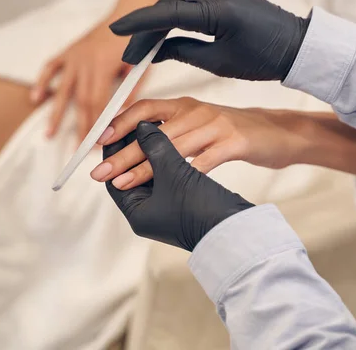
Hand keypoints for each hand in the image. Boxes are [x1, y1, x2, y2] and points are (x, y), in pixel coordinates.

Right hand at [32, 23, 132, 141]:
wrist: (129, 13)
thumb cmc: (138, 41)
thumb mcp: (140, 65)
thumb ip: (132, 89)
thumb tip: (122, 115)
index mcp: (104, 65)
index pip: (98, 101)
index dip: (96, 123)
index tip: (96, 142)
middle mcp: (85, 61)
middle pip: (80, 101)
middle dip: (79, 127)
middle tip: (78, 149)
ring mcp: (74, 56)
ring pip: (63, 89)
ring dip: (55, 113)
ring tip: (49, 135)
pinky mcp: (68, 51)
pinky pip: (51, 67)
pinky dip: (42, 83)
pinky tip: (35, 99)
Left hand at [90, 97, 317, 189]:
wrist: (281, 133)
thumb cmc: (235, 134)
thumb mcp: (200, 126)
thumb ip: (171, 132)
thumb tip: (136, 145)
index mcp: (185, 106)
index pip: (144, 110)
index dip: (119, 124)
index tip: (98, 142)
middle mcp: (197, 111)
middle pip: (153, 132)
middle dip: (123, 153)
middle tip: (100, 172)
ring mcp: (217, 125)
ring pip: (173, 147)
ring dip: (146, 167)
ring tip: (124, 182)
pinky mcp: (235, 142)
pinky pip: (205, 160)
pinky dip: (186, 174)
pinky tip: (170, 189)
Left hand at [105, 121, 253, 250]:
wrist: (240, 229)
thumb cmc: (204, 210)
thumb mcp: (175, 174)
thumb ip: (156, 148)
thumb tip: (142, 127)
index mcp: (139, 213)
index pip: (115, 179)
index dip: (115, 153)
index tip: (115, 131)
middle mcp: (151, 213)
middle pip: (133, 176)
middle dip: (134, 150)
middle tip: (134, 127)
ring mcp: (170, 211)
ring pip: (155, 175)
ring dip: (155, 153)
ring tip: (155, 130)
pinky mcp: (190, 204)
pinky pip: (175, 179)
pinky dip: (174, 161)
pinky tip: (177, 143)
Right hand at [110, 0, 310, 80]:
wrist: (294, 46)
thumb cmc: (262, 58)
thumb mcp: (218, 62)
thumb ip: (183, 52)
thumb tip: (156, 52)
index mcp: (217, 10)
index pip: (167, 14)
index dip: (139, 23)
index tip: (117, 32)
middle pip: (167, 5)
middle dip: (146, 29)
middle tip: (131, 55)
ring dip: (158, 21)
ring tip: (144, 48)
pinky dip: (173, 14)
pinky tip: (164, 32)